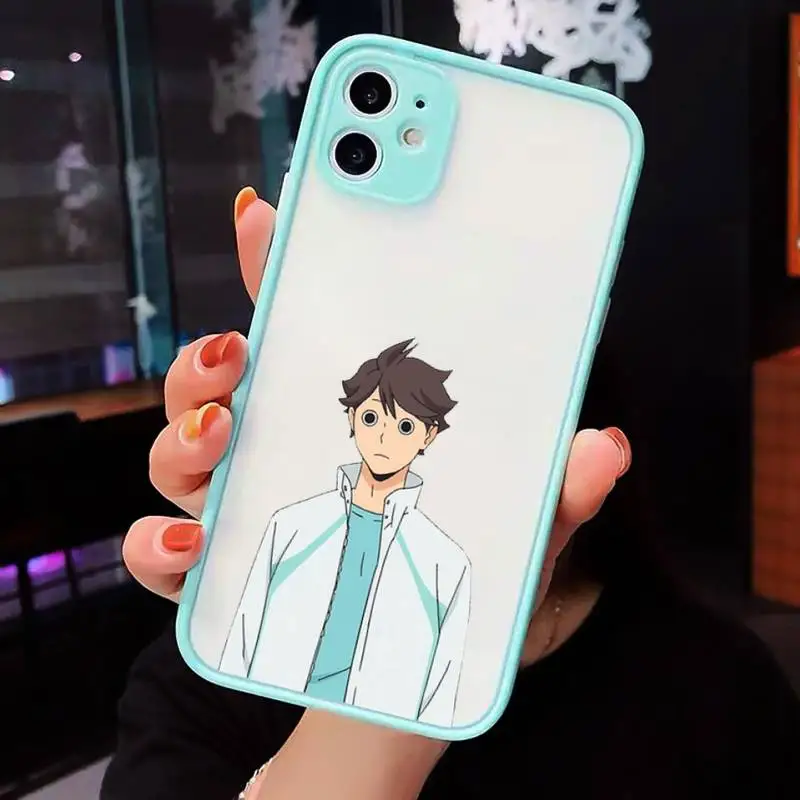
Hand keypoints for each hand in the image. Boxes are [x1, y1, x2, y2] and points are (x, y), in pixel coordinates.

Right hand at [122, 187, 630, 652]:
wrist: (402, 680)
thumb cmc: (454, 585)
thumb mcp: (512, 536)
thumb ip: (551, 494)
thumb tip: (603, 448)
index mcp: (345, 418)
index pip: (304, 329)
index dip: (280, 267)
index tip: (268, 214)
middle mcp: (280, 450)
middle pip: (218, 380)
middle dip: (209, 355)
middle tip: (239, 350)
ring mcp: (240, 508)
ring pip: (176, 449)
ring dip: (181, 430)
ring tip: (220, 433)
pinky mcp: (213, 575)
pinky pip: (158, 550)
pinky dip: (157, 542)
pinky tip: (190, 543)